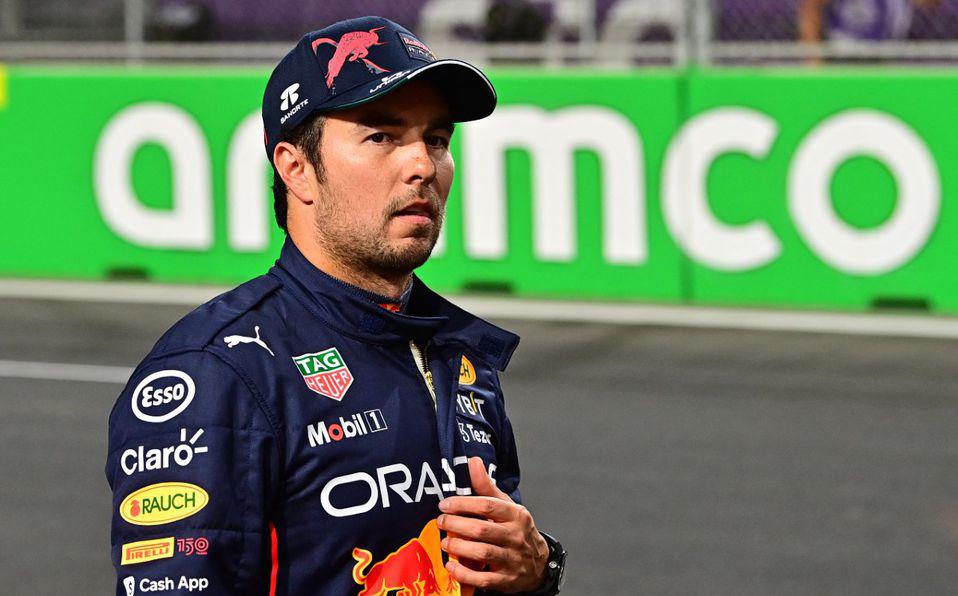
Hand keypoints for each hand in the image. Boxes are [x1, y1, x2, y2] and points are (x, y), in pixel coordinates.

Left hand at [438, 457, 549, 592]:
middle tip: (441, 522)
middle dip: (456, 525)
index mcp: (516, 515)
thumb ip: (487, 487)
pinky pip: (483, 579)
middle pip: (482, 529)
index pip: (488, 505)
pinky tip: (451, 566)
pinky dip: (464, 574)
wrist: (539, 564)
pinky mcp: (507, 580)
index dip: (463, 504)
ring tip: (444, 543)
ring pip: (483, 553)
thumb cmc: (516, 530)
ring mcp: (513, 559)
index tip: (445, 505)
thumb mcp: (507, 506)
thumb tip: (473, 461)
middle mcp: (516, 536)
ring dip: (459, 547)